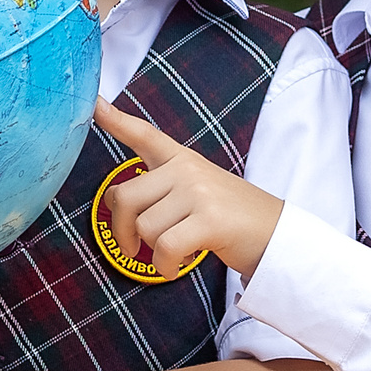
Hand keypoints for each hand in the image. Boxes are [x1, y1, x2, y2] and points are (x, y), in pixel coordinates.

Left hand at [94, 100, 285, 279]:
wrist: (277, 235)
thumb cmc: (231, 218)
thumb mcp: (198, 190)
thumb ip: (162, 187)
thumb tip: (121, 203)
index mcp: (181, 159)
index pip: (143, 135)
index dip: (114, 119)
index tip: (93, 103)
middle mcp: (187, 169)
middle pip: (124, 197)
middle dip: (121, 230)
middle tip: (132, 247)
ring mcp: (199, 192)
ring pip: (145, 227)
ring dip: (153, 252)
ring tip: (174, 253)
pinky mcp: (209, 219)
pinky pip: (165, 248)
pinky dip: (165, 266)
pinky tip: (176, 266)